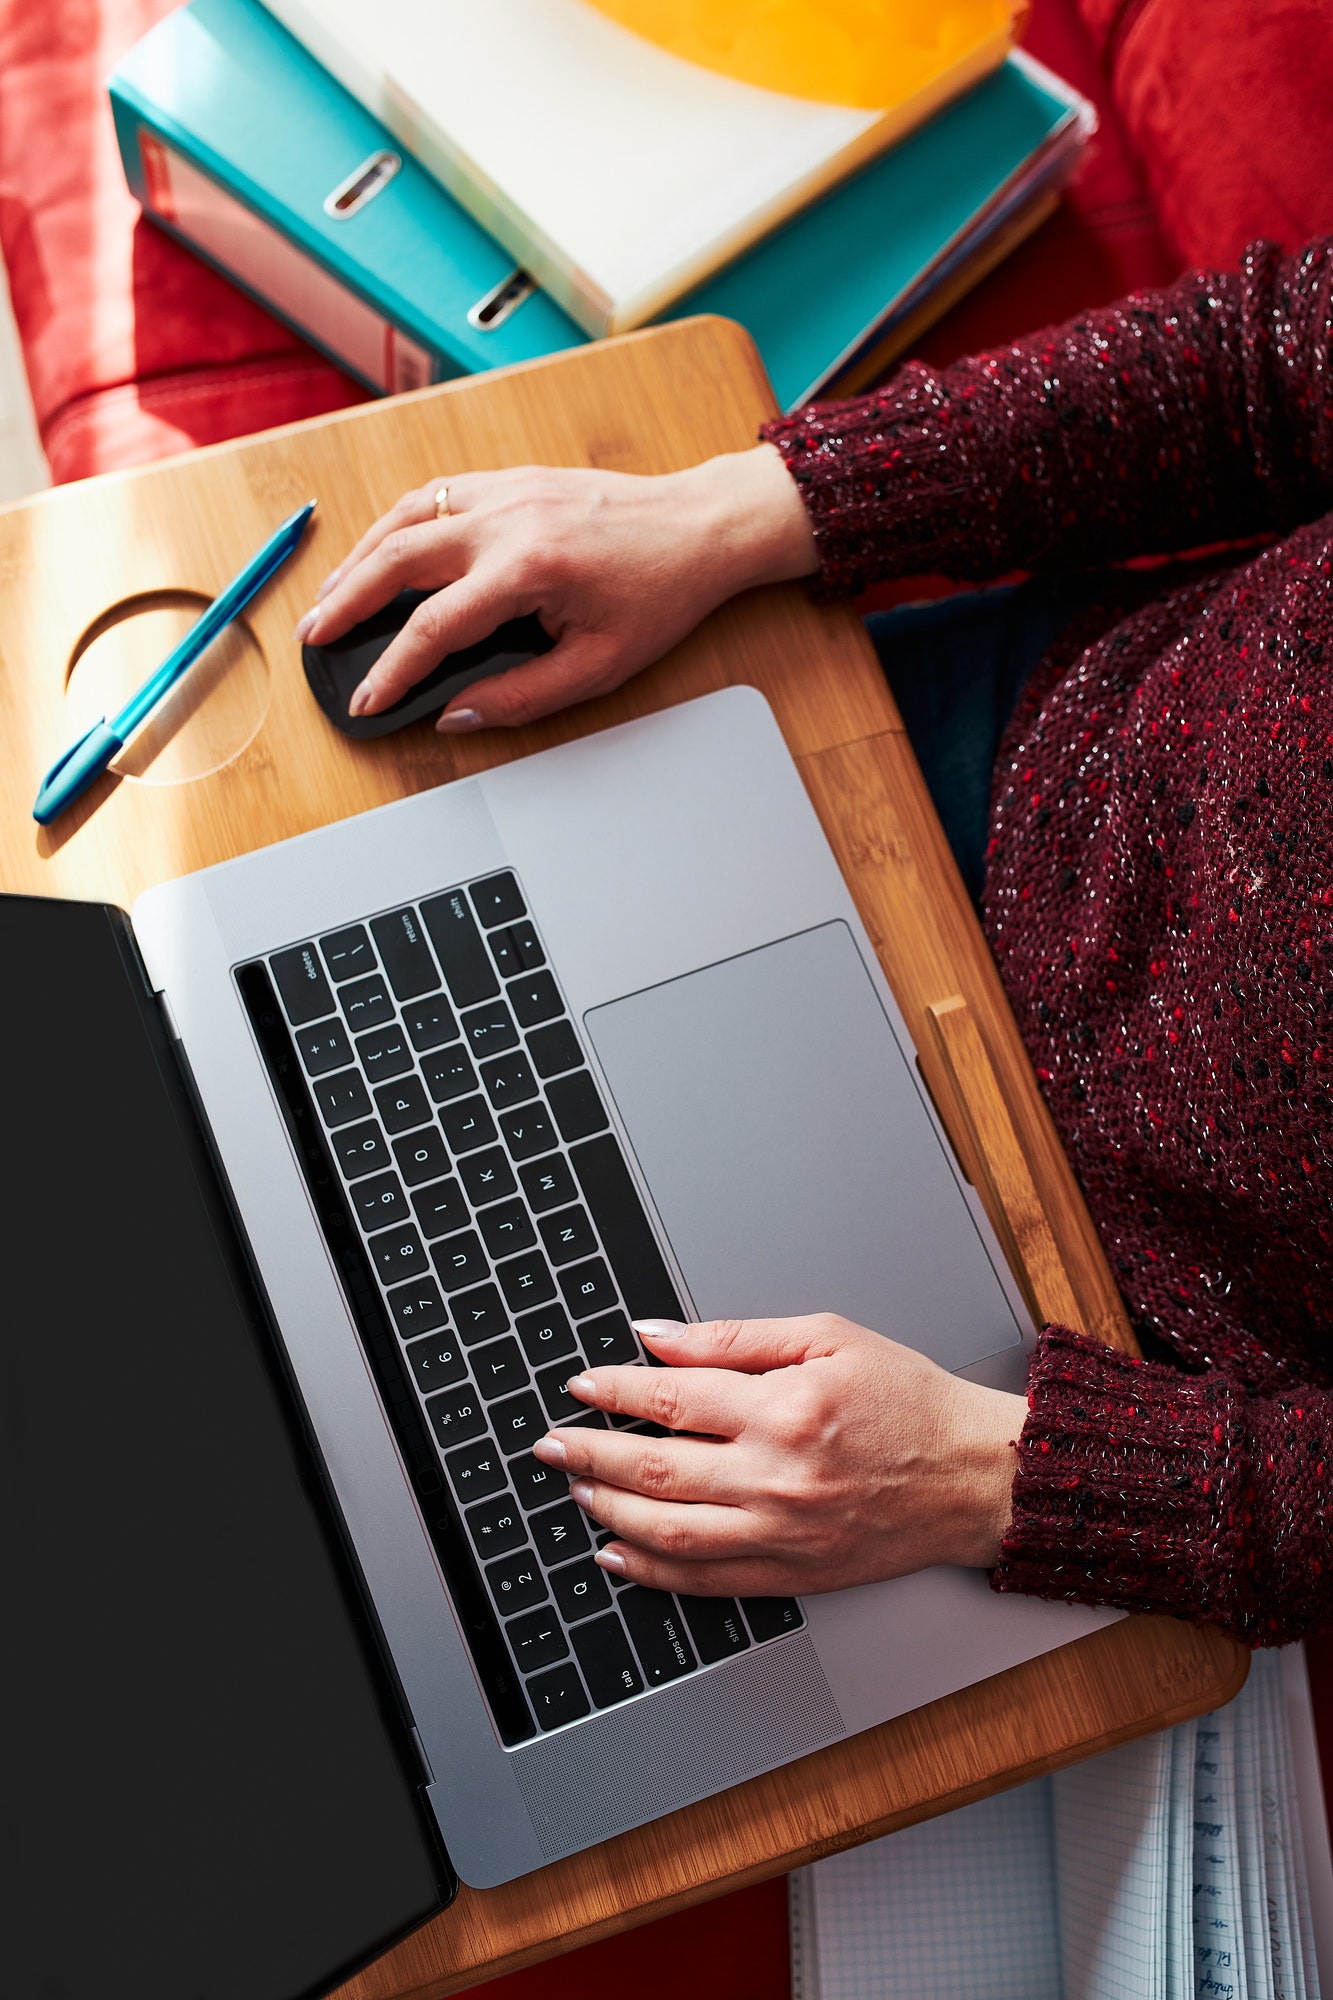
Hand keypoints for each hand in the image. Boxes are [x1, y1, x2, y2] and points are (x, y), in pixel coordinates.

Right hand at [294, 445, 816, 730]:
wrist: (698, 528)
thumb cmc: (658, 596)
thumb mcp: (598, 668)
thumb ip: (520, 696)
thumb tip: (454, 713)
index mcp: (529, 569)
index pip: (434, 627)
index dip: (391, 670)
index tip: (366, 698)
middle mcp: (507, 520)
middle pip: (397, 560)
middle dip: (345, 602)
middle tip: (313, 638)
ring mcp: (505, 491)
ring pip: (406, 517)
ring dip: (359, 557)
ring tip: (330, 597)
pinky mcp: (510, 479)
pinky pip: (434, 495)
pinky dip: (396, 525)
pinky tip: (379, 552)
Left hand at [532, 1315, 1026, 1597]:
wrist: (973, 1476)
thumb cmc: (909, 1400)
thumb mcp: (828, 1337)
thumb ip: (736, 1338)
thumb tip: (658, 1337)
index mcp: (785, 1408)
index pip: (673, 1398)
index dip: (616, 1392)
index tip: (582, 1386)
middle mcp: (778, 1476)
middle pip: (657, 1469)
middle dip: (590, 1455)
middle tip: (551, 1444)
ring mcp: (783, 1532)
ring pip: (670, 1531)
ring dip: (610, 1512)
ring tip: (577, 1492)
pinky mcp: (794, 1574)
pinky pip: (706, 1580)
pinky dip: (653, 1571)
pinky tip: (620, 1554)